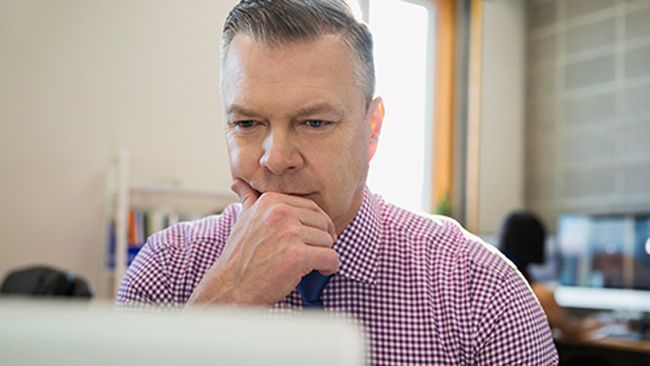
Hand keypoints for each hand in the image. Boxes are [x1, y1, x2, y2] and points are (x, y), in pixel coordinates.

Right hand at [187, 179, 339, 306]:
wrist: (231, 288)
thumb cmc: (239, 257)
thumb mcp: (243, 221)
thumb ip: (249, 200)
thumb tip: (239, 183)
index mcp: (271, 201)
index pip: (311, 207)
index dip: (317, 224)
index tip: (313, 237)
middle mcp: (281, 213)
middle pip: (323, 223)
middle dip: (323, 239)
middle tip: (315, 253)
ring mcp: (290, 234)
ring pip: (328, 241)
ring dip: (324, 255)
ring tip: (312, 264)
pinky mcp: (298, 256)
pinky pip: (331, 258)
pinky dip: (330, 267)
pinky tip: (320, 271)